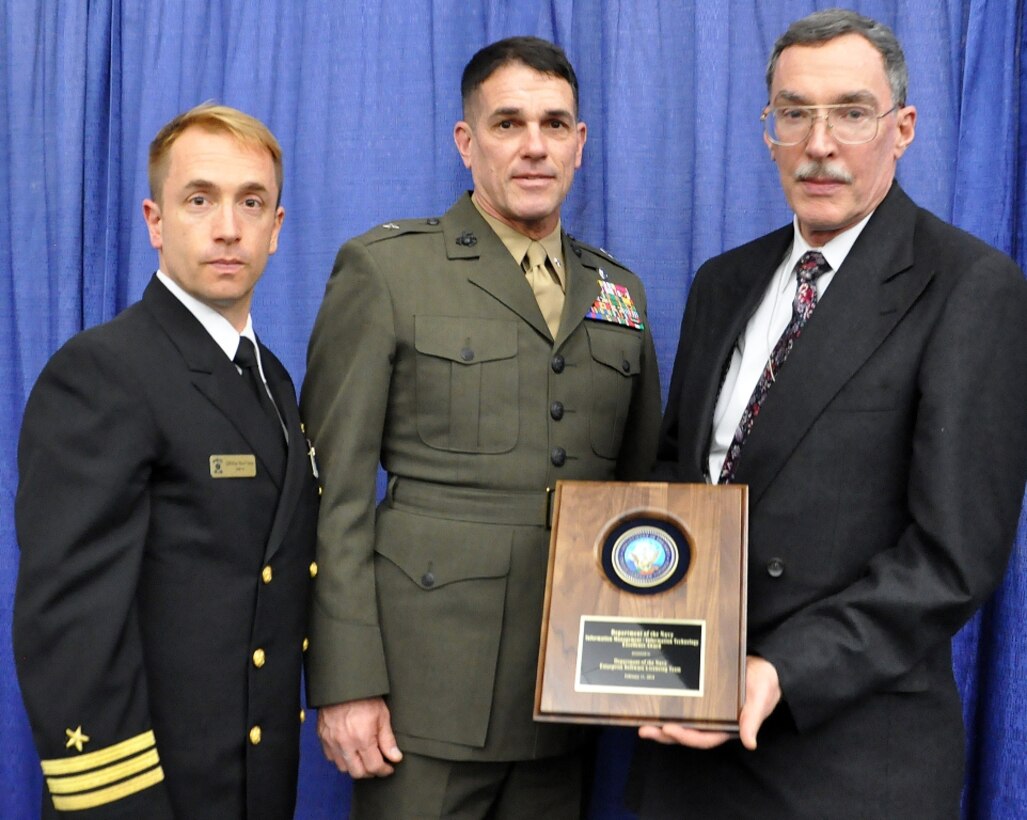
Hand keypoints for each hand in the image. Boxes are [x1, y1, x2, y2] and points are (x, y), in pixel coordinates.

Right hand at [316, 697, 403, 777]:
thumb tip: (395, 757)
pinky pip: (331, 757)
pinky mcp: (323, 738)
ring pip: (343, 768)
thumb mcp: (382, 715)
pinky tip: (350, 750)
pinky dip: (341, 758)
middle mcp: (345, 744)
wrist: (342, 683)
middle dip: (370, 772)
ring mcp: (332, 742)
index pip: (374, 767)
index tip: (389, 767)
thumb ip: (388, 740)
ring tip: (364, 757)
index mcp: (362, 738)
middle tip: (378, 764)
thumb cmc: (364, 696)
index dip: (384, 770)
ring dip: (355, 766)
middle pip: (358, 773)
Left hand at [637, 656, 780, 750]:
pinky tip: (651, 705)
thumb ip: (754, 718)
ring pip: (681, 723)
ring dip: (661, 725)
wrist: (763, 666)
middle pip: (687, 734)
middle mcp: (714, 722)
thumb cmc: (764, 682)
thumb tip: (749, 743)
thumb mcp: (762, 697)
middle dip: (665, 734)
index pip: (704, 737)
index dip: (686, 736)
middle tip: (644, 730)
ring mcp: (706, 712)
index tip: (669, 729)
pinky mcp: (700, 699)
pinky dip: (667, 708)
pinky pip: (682, 707)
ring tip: (641, 723)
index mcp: (728, 726)